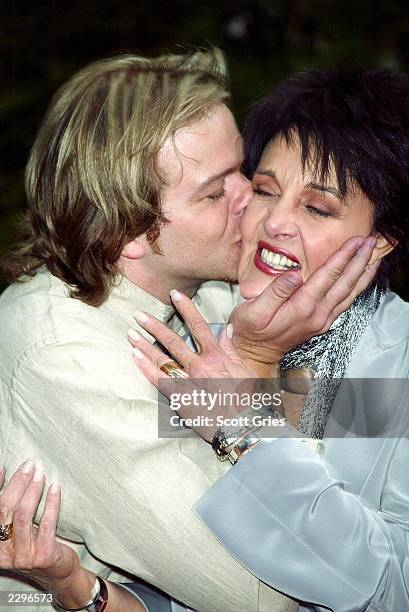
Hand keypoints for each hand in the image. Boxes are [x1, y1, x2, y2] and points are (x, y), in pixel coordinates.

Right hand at [0, 461, 79, 588]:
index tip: (3, 468)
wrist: (58, 572)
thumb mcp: (18, 530)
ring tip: (40, 473)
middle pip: (5, 510)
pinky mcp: (43, 555)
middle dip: (17, 483)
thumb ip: (12, 510)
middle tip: (29, 465)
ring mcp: (22, 556)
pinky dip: (51, 502)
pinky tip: (55, 487)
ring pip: (23, 516)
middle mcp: (3, 553)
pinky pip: (47, 523)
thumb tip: (11, 476)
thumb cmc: (36, 543)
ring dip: (33, 490)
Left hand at [129, 293, 257, 441]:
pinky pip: (159, 380)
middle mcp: (200, 365)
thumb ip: (232, 350)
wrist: (243, 426)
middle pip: (173, 341)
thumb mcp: (246, 371)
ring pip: (162, 359)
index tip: (175, 294)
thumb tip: (226, 330)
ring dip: (145, 344)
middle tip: (139, 315)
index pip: (199, 326)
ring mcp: (188, 381)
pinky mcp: (180, 398)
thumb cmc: (248, 401)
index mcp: (217, 356)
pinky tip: (134, 356)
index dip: (186, 308)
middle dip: (155, 326)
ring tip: (131, 333)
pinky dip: (145, 367)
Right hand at [230, 235, 379, 373]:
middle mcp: (317, 314)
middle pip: (345, 282)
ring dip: (363, 273)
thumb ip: (275, 292)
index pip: (328, 275)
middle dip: (360, 260)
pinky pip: (345, 302)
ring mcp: (322, 320)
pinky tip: (360, 279)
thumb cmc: (250, 331)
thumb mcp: (253, 311)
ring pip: (350, 293)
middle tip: (371, 240)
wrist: (254, 355)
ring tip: (374, 256)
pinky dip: (356, 288)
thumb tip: (294, 275)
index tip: (355, 240)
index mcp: (302, 307)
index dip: (343, 256)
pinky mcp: (321, 323)